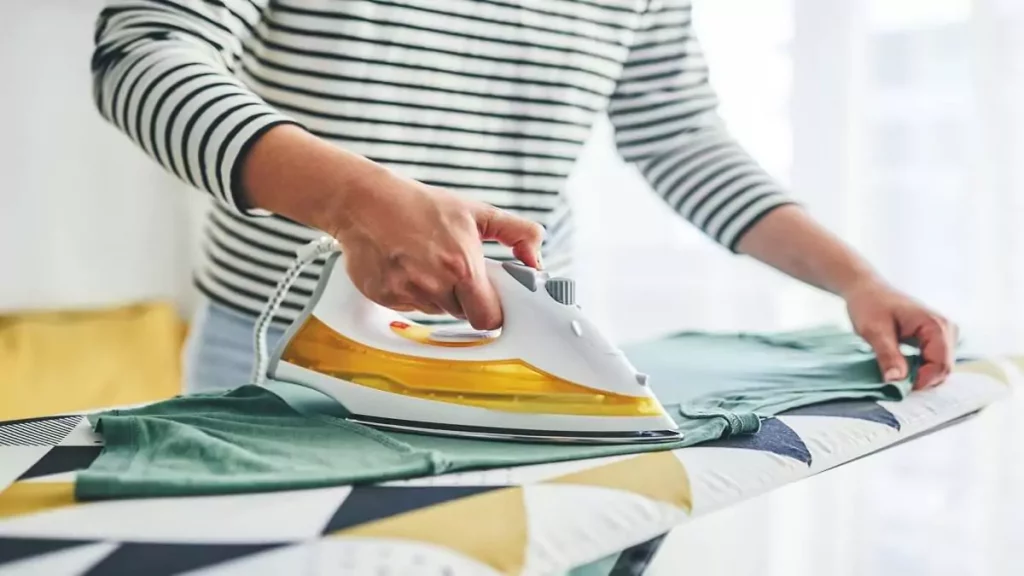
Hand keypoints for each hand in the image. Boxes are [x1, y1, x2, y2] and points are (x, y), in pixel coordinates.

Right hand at [241, 125, 543, 329]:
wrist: (365, 201)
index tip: (491, 299)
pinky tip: (407, 266)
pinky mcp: (384, 297)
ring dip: (438, 295)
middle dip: (466, 299)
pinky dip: (411, 293)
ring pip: (436, 311)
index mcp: (463, 266)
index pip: (489, 317)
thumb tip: (536, 259)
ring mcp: (407, 293)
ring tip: (428, 262)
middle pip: (463, 315)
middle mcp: (435, 284)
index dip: (493, 310)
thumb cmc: (419, 205)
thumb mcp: (476, 212)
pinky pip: (408, 307)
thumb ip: (516, 233)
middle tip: (457, 272)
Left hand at [842, 278, 956, 389]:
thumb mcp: (873, 331)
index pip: (941, 365)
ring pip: (940, 367)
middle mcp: (947, 328)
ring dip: (920, 375)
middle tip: (894, 380)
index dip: (921, 381)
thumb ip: (887, 355)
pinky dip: (920, 368)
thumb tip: (896, 381)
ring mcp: (944, 333)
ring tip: (896, 371)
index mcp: (936, 325)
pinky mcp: (936, 337)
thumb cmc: (869, 305)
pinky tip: (902, 366)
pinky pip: (934, 361)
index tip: (897, 386)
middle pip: (944, 368)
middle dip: (921, 380)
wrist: (866, 289)